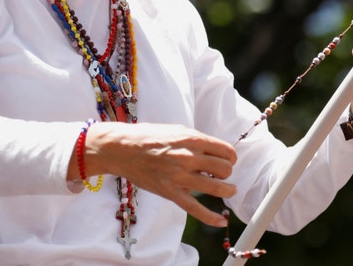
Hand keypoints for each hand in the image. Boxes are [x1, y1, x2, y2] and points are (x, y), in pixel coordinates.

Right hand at [71, 122, 237, 226]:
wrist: (122, 149)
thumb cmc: (149, 137)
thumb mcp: (177, 130)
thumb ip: (197, 141)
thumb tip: (214, 152)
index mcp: (192, 139)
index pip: (226, 151)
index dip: (231, 157)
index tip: (227, 160)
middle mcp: (189, 157)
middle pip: (225, 169)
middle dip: (227, 172)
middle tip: (221, 173)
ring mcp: (179, 176)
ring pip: (216, 188)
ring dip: (227, 190)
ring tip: (228, 190)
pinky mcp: (170, 192)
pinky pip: (195, 208)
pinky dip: (211, 217)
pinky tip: (221, 221)